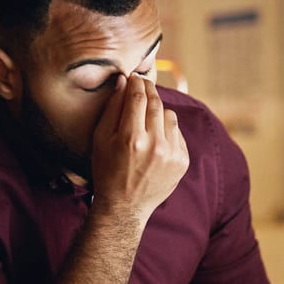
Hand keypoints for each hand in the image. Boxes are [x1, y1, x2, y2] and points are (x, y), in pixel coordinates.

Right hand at [89, 74, 188, 223]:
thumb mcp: (100, 140)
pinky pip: (178, 133)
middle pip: (156, 103)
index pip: (138, 97)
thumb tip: (122, 82)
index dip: (136, 83)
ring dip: (159, 110)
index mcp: (131, 138)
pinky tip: (155, 137)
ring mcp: (172, 154)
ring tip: (147, 116)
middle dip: (149, 90)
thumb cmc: (106, 171)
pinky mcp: (182, 161)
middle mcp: (155, 145)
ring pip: (170, 116)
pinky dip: (167, 129)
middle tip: (142, 84)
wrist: (125, 207)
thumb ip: (111, 109)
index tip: (134, 76)